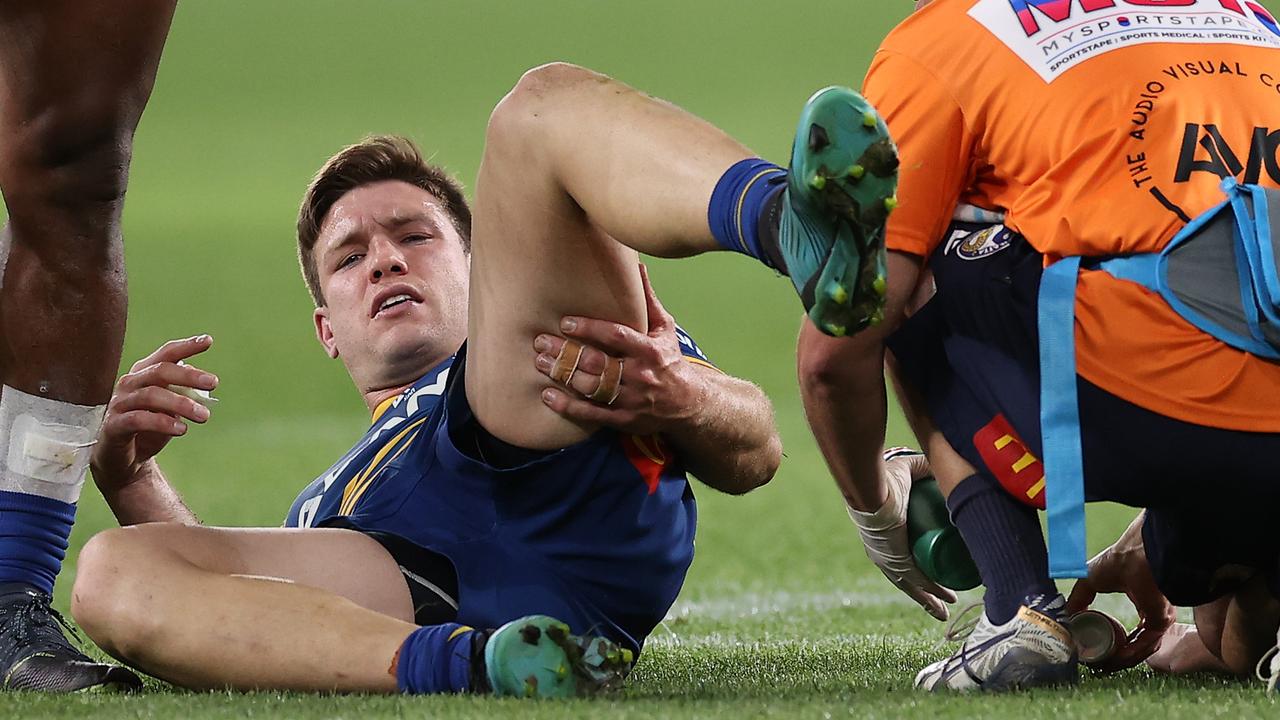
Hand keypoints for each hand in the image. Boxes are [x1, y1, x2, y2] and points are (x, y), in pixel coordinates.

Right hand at [91, 335, 218, 492]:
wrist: (124, 461)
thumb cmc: (150, 428)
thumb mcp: (171, 409)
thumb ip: (183, 393)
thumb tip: (204, 383)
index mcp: (143, 374)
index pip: (165, 355)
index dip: (185, 346)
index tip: (208, 340)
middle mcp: (129, 384)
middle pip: (159, 371)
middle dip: (188, 375)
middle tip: (214, 382)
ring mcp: (119, 404)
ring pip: (151, 395)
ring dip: (181, 403)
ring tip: (204, 416)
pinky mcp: (113, 425)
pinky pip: (138, 419)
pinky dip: (162, 422)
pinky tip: (181, 428)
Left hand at [534, 264, 705, 435]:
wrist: (689, 404)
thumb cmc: (671, 361)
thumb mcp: (665, 329)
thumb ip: (647, 301)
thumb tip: (637, 267)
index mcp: (649, 351)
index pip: (616, 336)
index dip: (590, 329)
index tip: (566, 322)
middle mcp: (639, 375)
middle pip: (597, 362)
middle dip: (566, 352)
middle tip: (541, 342)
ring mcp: (630, 400)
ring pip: (590, 387)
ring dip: (562, 375)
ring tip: (540, 363)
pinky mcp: (623, 419)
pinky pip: (591, 414)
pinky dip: (568, 406)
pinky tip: (548, 395)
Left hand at [848, 448, 957, 620]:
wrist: (872, 487)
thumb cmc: (885, 478)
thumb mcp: (908, 472)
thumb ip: (924, 465)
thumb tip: (943, 463)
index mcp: (882, 538)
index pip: (900, 559)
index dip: (916, 569)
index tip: (932, 575)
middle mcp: (881, 554)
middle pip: (906, 580)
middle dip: (925, 594)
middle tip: (942, 603)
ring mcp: (887, 559)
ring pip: (912, 586)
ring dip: (930, 599)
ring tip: (945, 611)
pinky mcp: (896, 560)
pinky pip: (918, 581)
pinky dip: (932, 592)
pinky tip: (946, 600)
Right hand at [1065, 514, 1174, 672]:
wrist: (1133, 555)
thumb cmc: (1115, 561)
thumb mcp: (1089, 581)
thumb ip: (1078, 598)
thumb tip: (1067, 615)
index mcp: (1140, 600)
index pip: (1131, 628)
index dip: (1115, 641)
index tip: (1097, 650)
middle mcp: (1152, 611)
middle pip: (1137, 642)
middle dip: (1119, 656)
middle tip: (1101, 665)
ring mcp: (1158, 617)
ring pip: (1142, 647)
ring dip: (1124, 659)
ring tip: (1105, 666)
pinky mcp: (1161, 620)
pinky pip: (1146, 643)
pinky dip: (1131, 654)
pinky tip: (1115, 658)